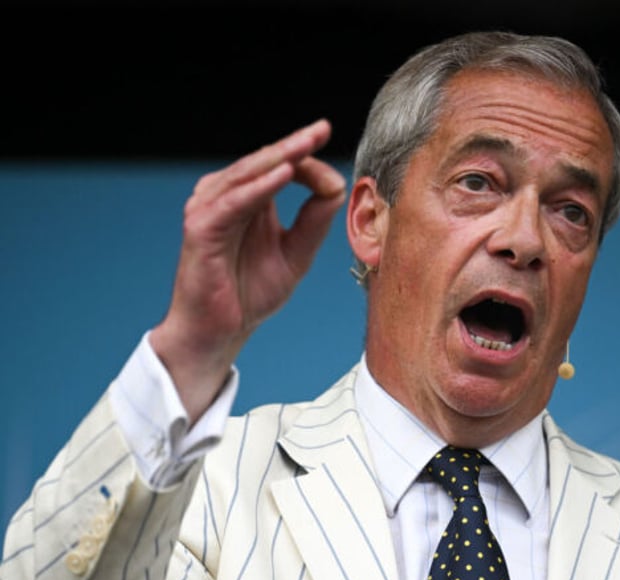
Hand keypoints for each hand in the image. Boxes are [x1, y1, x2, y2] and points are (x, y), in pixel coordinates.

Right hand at [150, 119, 346, 421]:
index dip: (305, 156)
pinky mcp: (201, 228)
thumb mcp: (296, 254)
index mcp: (248, 199)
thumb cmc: (250, 293)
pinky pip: (234, 201)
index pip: (278, 166)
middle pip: (263, 162)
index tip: (330, 145)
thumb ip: (314, 222)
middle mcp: (225, 196)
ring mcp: (209, 209)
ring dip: (279, 158)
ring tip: (306, 143)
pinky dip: (259, 188)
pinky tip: (284, 175)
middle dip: (295, 145)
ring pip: (248, 174)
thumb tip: (337, 187)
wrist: (220, 331)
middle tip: (321, 128)